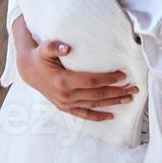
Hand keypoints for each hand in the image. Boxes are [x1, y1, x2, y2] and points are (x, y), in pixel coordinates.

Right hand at [13, 16, 138, 120]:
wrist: (27, 70)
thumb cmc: (39, 57)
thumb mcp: (43, 48)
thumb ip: (54, 46)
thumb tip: (67, 47)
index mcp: (63, 81)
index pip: (92, 81)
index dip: (109, 78)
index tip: (123, 75)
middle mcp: (66, 95)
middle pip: (97, 95)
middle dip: (117, 91)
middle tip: (134, 88)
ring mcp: (66, 103)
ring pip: (94, 104)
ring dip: (113, 102)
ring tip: (129, 98)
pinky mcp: (65, 107)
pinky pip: (83, 114)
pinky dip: (97, 116)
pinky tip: (111, 115)